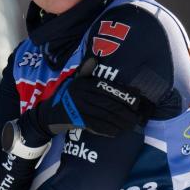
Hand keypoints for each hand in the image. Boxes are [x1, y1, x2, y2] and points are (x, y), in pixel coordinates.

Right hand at [20, 58, 146, 144]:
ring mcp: (80, 110)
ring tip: (131, 124)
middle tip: (137, 116)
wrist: (52, 114)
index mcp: (84, 85)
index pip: (108, 89)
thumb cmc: (69, 96)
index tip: (137, 99)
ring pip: (105, 116)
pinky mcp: (78, 122)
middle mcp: (82, 96)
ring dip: (121, 122)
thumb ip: (86, 71)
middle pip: (109, 104)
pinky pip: (98, 126)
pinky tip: (118, 131)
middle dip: (126, 111)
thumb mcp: (76, 81)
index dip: (125, 94)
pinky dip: (110, 130)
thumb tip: (94, 58)